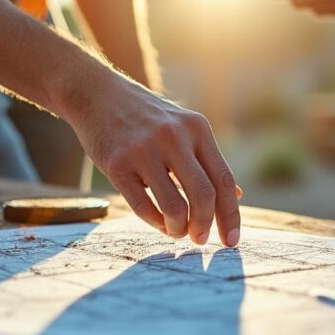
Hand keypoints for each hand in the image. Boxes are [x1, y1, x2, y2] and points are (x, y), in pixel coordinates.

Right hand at [61, 75, 241, 246]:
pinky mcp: (118, 164)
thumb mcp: (183, 128)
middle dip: (205, 226)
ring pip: (175, 206)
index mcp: (197, 128)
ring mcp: (144, 150)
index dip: (230, 215)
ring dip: (179, 229)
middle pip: (204, 196)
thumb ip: (207, 161)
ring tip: (177, 231)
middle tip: (200, 239)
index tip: (231, 240)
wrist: (97, 93)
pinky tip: (159, 223)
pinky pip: (144, 207)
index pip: (224, 180)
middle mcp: (174, 137)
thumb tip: (236, 196)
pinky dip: (156, 223)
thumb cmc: (145, 117)